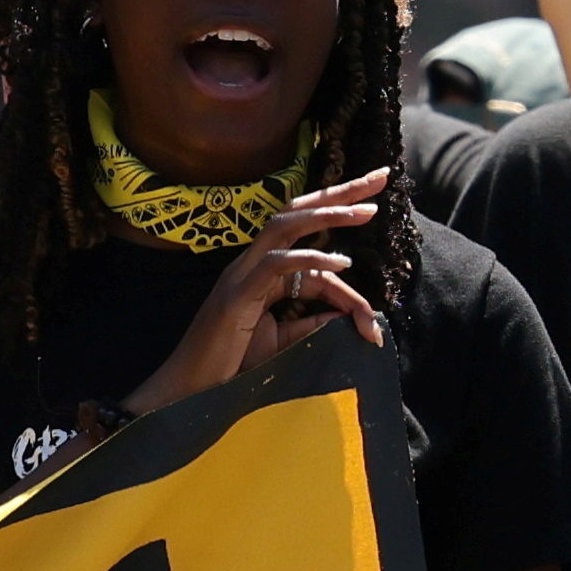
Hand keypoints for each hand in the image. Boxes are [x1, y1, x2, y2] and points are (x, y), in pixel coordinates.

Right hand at [131, 165, 403, 414]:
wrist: (191, 393)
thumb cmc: (231, 369)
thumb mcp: (285, 341)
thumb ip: (313, 322)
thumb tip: (348, 313)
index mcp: (262, 273)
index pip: (310, 246)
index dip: (346, 247)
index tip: (378, 258)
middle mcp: (251, 264)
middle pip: (295, 213)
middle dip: (339, 193)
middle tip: (379, 178)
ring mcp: (241, 275)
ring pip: (284, 227)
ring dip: (328, 214)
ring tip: (366, 210)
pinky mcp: (237, 294)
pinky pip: (276, 264)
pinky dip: (309, 258)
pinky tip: (341, 261)